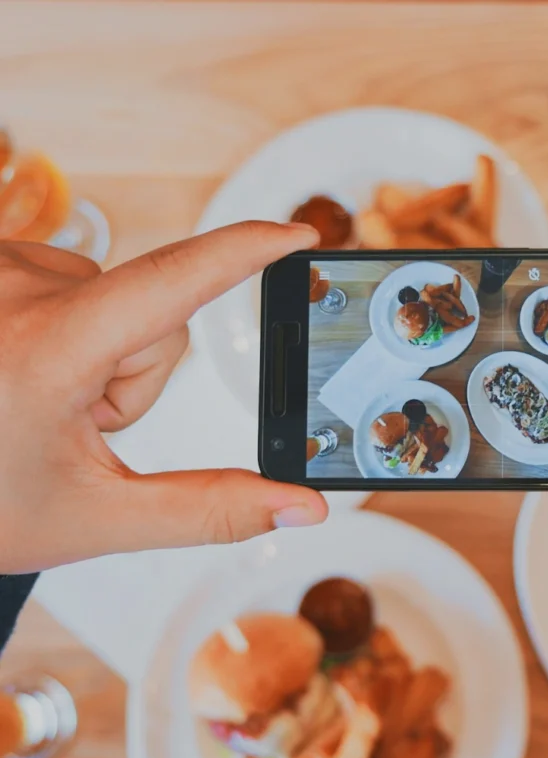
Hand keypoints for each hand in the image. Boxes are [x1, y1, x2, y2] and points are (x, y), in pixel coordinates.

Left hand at [0, 222, 327, 573]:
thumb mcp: (97, 518)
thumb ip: (211, 509)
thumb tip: (302, 505)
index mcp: (43, 351)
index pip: (173, 281)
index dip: (247, 251)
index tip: (299, 232)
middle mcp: (12, 289)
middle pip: (154, 312)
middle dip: (140, 371)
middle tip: (76, 423)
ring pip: (116, 296)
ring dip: (101, 349)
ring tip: (39, 397)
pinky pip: (70, 281)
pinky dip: (68, 327)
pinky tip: (23, 366)